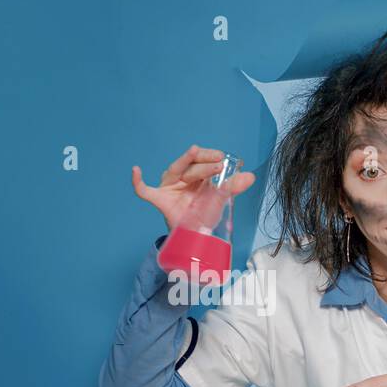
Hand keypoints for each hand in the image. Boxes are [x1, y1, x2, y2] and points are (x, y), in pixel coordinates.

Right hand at [131, 144, 255, 230]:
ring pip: (174, 171)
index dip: (210, 156)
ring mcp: (169, 186)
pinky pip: (144, 191)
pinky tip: (135, 171)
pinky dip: (138, 182)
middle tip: (217, 164)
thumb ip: (233, 187)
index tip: (222, 157)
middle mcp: (181, 176)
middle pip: (190, 165)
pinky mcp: (159, 199)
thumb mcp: (221, 199)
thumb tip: (251, 176)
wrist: (195, 235)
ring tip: (194, 151)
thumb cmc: (205, 213)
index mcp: (196, 173)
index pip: (202, 160)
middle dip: (204, 164)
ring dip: (185, 163)